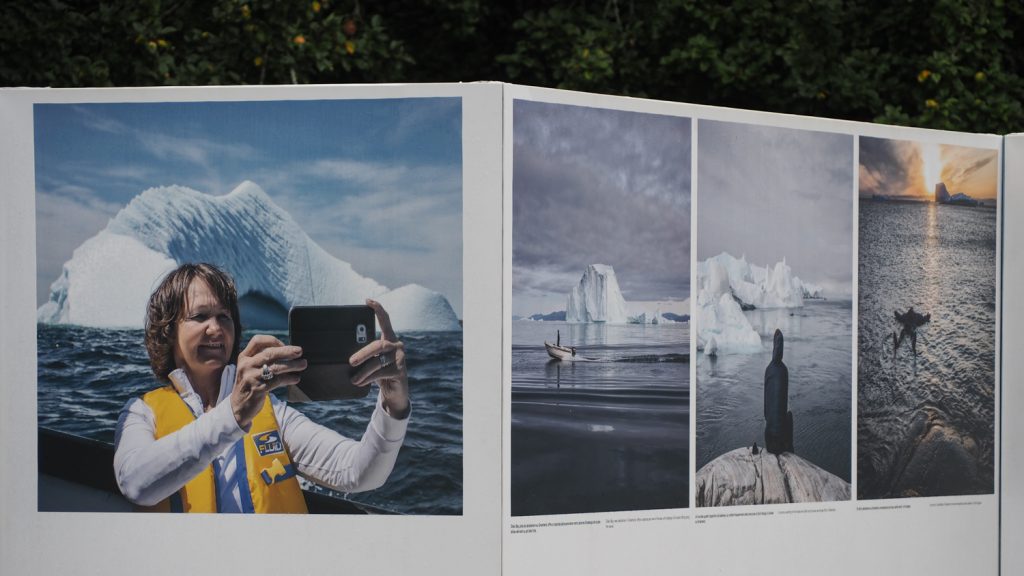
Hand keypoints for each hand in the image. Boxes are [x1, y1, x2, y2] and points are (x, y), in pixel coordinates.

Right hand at [232, 335, 306, 428]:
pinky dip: (288, 378)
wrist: (237, 407)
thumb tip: (287, 351)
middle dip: (287, 351)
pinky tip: (296, 378)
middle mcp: (246, 365)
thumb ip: (262, 360)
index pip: (257, 341)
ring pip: (275, 367)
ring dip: (292, 365)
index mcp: (244, 357)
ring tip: (303, 364)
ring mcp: (251, 377)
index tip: (285, 344)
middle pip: (269, 353)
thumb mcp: (250, 369)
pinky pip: (277, 381)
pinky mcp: (257, 389)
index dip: (273, 341)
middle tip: (300, 351)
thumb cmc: (249, 385)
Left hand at [349, 299, 409, 418]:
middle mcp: (397, 345)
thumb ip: (365, 355)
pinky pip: (380, 373)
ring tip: (353, 379)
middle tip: (351, 361)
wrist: (394, 392)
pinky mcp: (400, 371)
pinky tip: (360, 382)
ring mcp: (400, 358)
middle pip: (378, 345)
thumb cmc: (380, 373)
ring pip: (377, 362)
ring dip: (363, 371)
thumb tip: (346, 357)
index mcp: (389, 338)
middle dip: (362, 353)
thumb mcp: (372, 362)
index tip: (368, 301)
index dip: (378, 309)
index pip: (385, 320)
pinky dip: (368, 378)